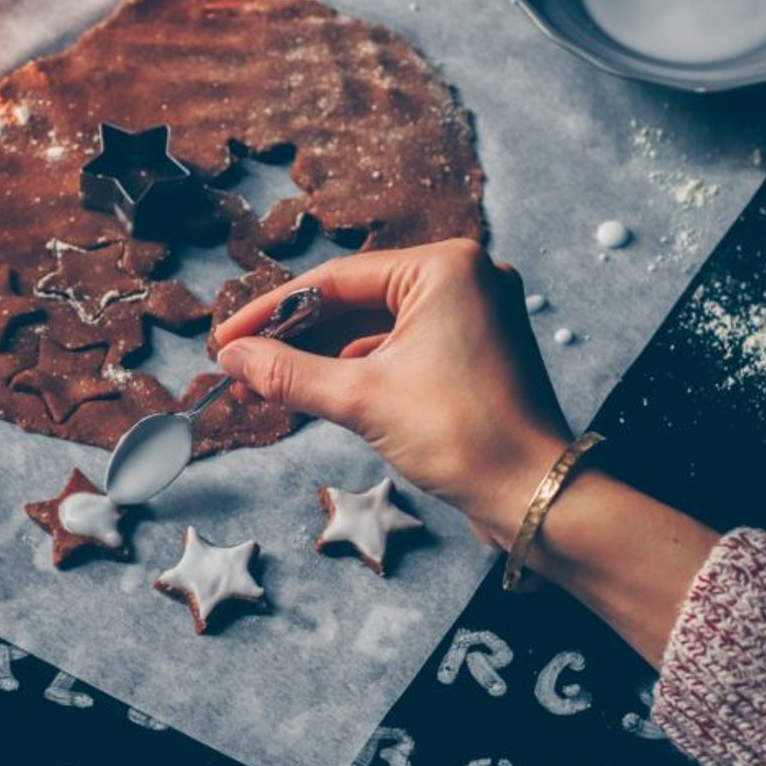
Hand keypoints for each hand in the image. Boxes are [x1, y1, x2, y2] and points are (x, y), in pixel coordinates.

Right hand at [214, 239, 570, 544]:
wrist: (537, 497)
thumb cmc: (464, 438)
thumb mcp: (360, 399)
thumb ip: (288, 372)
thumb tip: (234, 357)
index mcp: (445, 268)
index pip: (335, 280)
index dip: (271, 311)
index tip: (227, 338)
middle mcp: (464, 278)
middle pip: (354, 298)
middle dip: (295, 334)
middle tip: (242, 360)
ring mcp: (473, 313)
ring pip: (374, 324)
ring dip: (323, 352)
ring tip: (268, 379)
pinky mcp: (473, 348)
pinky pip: (399, 344)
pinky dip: (358, 365)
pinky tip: (318, 387)